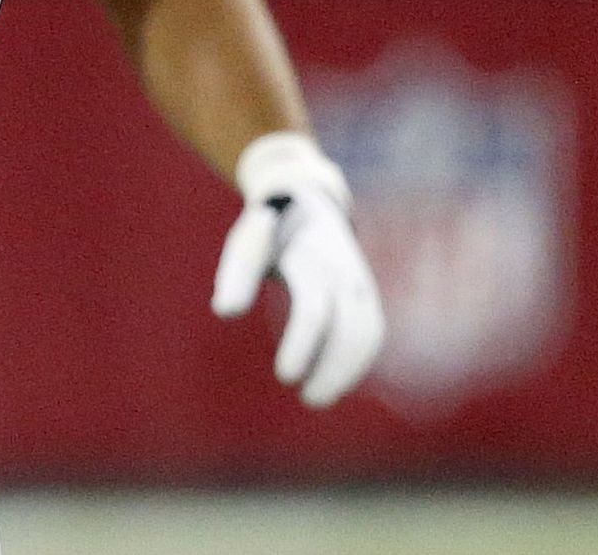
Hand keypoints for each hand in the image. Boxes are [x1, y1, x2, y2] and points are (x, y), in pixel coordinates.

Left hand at [211, 132, 383, 408]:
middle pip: (349, 327)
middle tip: (307, 399)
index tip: (285, 377)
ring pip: (367, 332)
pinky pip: (372, 329)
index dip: (302, 345)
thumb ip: (237, 274)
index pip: (313, 309)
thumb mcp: (248, 243)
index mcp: (309, 256)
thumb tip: (225, 311)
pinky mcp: (366, 291)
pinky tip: (336, 381)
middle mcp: (341, 269)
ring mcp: (358, 279)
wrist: (307, 199)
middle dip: (331, 368)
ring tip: (317, 397)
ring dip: (347, 370)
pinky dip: (358, 360)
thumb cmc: (268, 230)